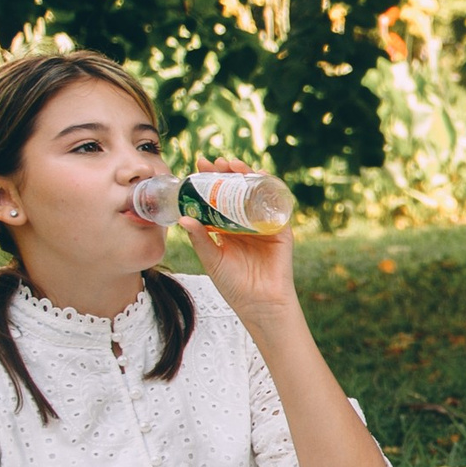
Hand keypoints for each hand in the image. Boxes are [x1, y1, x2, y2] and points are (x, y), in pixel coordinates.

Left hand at [181, 157, 299, 327]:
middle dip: (226, 173)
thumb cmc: (234, 285)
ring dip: (246, 175)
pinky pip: (277, 204)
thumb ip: (200, 238)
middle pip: (236, 191)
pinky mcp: (281, 229)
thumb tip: (184, 218)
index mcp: (227, 228)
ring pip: (255, 193)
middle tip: (215, 163)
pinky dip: (270, 188)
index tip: (197, 167)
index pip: (217, 198)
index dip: (208, 182)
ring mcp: (264, 224)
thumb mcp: (211, 259)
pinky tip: (261, 177)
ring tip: (234, 165)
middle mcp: (245, 222)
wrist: (260, 303)